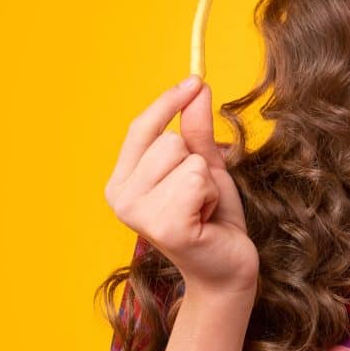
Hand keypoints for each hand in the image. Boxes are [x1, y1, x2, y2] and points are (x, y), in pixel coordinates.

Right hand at [103, 76, 257, 294]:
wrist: (228, 269)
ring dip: (208, 183)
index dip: (168, 102)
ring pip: (188, 159)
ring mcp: (139, 213)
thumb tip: (197, 88)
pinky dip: (212, 196)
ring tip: (203, 209)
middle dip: (198, 164)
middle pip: (170, 141)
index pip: (140, 128)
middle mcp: (121, 197)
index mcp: (122, 182)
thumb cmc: (213, 220)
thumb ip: (196, 130)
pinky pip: (198, 179)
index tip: (195, 81)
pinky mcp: (165, 225)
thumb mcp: (205, 168)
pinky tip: (206, 220)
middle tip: (200, 198)